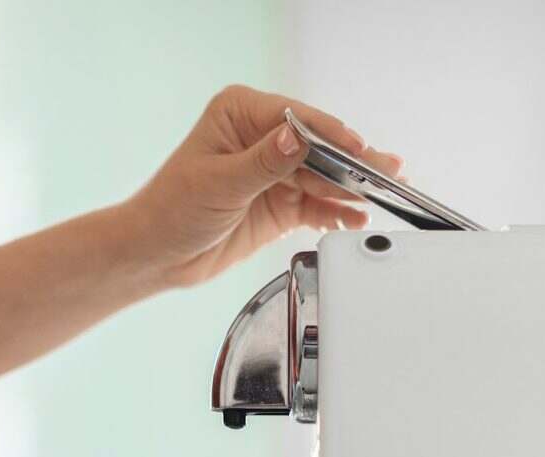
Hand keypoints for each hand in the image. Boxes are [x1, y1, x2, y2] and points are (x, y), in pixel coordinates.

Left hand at [127, 85, 404, 287]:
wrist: (158, 254)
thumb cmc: (171, 210)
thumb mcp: (219, 184)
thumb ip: (263, 162)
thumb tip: (295, 137)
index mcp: (241, 113)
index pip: (297, 119)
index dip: (331, 136)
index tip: (358, 149)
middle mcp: (262, 137)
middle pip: (318, 148)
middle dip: (351, 163)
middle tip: (386, 173)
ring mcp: (274, 171)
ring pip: (323, 176)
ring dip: (350, 190)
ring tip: (380, 197)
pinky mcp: (281, 202)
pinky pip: (318, 205)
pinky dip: (337, 213)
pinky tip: (355, 218)